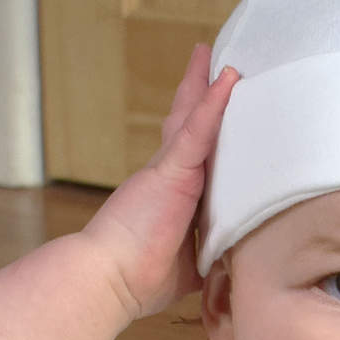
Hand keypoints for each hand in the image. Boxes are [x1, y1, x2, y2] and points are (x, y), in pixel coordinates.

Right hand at [0, 45, 236, 339]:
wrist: (109, 279)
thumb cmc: (140, 278)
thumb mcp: (187, 267)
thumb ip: (206, 256)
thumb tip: (227, 267)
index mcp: (173, 196)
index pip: (194, 155)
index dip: (205, 131)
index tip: (218, 113)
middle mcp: (170, 176)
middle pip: (191, 126)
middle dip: (203, 97)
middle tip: (219, 67)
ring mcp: (170, 171)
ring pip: (196, 120)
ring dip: (210, 88)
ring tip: (225, 60)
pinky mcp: (171, 171)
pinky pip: (199, 130)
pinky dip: (214, 104)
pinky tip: (229, 80)